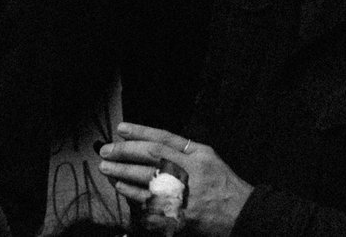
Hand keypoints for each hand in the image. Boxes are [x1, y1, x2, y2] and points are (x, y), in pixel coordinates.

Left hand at [100, 125, 252, 236]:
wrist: (239, 213)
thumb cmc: (223, 185)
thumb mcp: (209, 158)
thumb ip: (184, 150)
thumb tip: (153, 143)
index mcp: (197, 156)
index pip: (164, 139)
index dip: (141, 132)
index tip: (121, 129)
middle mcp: (189, 174)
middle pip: (151, 158)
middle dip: (125, 153)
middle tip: (106, 151)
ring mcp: (182, 196)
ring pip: (145, 181)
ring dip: (123, 174)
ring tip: (108, 169)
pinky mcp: (176, 216)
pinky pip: (148, 205)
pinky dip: (132, 196)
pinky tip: (122, 189)